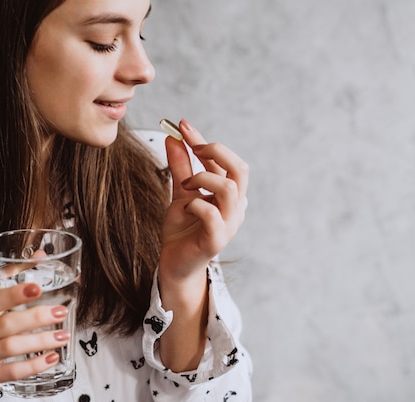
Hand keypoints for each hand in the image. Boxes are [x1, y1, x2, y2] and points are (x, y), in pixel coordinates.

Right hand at [0, 283, 68, 401]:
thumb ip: (10, 281)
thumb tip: (41, 255)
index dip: (14, 294)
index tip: (37, 288)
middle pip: (4, 324)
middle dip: (36, 317)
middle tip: (60, 312)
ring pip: (11, 347)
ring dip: (41, 341)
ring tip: (63, 335)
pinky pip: (13, 371)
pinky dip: (35, 364)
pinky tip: (52, 357)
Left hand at [160, 118, 248, 282]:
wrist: (174, 264)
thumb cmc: (182, 230)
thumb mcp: (180, 193)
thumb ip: (180, 167)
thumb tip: (173, 138)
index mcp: (230, 195)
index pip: (225, 160)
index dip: (203, 141)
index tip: (182, 125)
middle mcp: (235, 207)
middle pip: (240, 169)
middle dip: (215, 152)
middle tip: (192, 150)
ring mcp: (229, 224)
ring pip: (229, 189)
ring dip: (203, 178)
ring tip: (186, 184)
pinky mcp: (216, 240)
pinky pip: (211, 214)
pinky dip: (195, 204)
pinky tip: (185, 208)